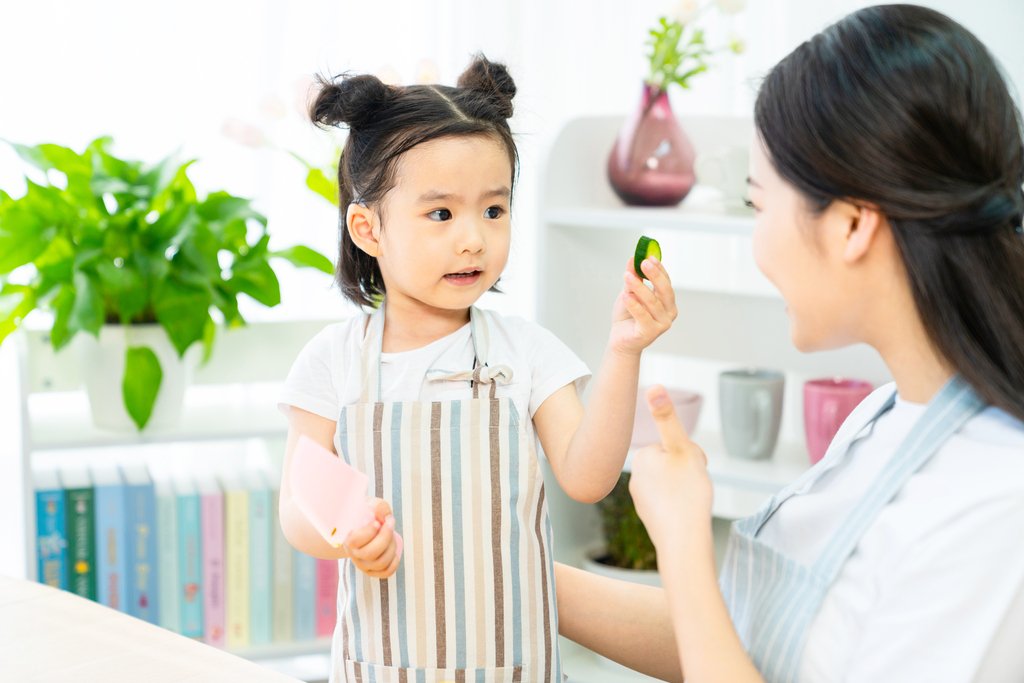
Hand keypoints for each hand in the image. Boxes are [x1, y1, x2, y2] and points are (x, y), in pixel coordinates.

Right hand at [344, 497, 400, 578]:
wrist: (364, 526)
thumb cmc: (367, 514)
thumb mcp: (371, 505)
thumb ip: (379, 507)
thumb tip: (387, 518)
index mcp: (347, 537)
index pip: (355, 541)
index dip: (369, 532)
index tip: (376, 523)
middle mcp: (353, 554)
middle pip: (370, 553)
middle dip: (386, 537)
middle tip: (390, 525)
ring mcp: (362, 564)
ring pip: (380, 563)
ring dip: (392, 547)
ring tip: (392, 536)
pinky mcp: (372, 571)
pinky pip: (385, 573)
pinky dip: (394, 563)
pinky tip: (394, 551)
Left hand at [609, 256, 676, 356]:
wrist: (620, 340)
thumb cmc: (627, 317)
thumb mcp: (629, 293)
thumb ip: (633, 277)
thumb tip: (633, 258)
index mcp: (667, 302)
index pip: (666, 282)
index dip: (659, 269)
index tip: (649, 257)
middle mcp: (669, 312)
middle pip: (665, 291)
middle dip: (655, 275)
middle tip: (644, 262)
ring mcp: (662, 324)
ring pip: (652, 302)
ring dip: (639, 287)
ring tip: (628, 276)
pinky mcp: (650, 333)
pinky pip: (643, 316)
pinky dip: (634, 304)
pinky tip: (625, 295)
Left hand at [628, 386, 712, 550]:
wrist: (684, 542)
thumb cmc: (686, 494)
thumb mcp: (681, 447)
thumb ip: (667, 417)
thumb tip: (654, 387)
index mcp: (640, 457)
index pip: (675, 445)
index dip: (691, 455)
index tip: (692, 470)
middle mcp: (635, 477)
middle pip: (674, 464)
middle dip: (689, 472)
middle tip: (694, 487)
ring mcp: (641, 499)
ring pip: (674, 483)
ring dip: (687, 488)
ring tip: (690, 501)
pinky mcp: (650, 516)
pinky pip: (672, 502)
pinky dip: (682, 505)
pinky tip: (685, 515)